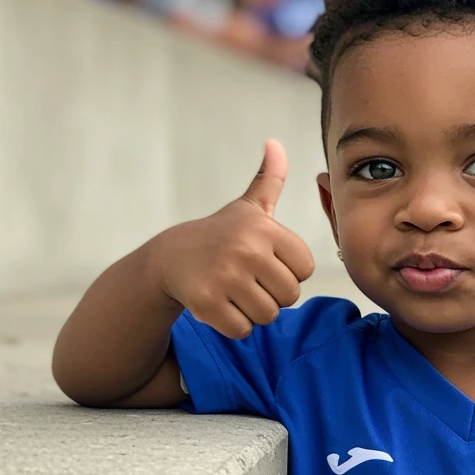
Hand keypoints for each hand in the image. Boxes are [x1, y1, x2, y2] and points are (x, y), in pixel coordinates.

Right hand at [154, 140, 314, 338]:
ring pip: (268, 315)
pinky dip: (234, 325)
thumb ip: (269, 180)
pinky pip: (244, 330)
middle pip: (290, 296)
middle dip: (272, 294)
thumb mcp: (248, 207)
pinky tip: (220, 304)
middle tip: (248, 280)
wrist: (170, 258)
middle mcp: (246, 249)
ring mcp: (225, 277)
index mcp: (264, 228)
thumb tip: (275, 143)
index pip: (305, 269)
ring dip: (253, 311)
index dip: (287, 271)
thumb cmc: (221, 235)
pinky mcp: (207, 304)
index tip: (264, 261)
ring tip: (234, 291)